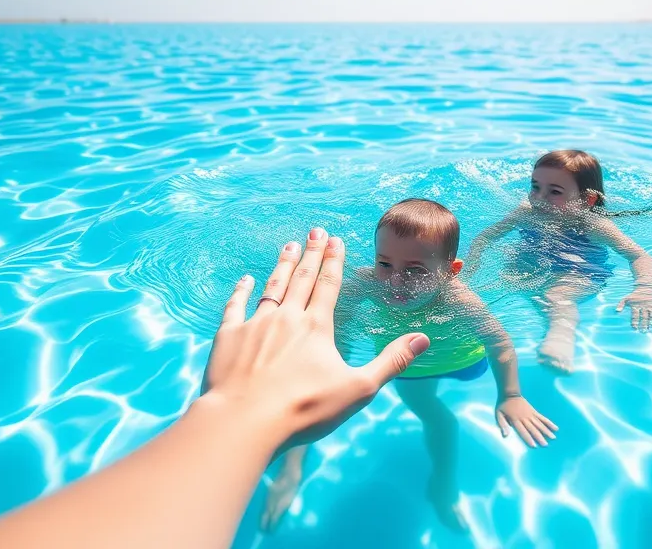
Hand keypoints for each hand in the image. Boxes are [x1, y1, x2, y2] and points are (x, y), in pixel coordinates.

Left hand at [202, 229, 430, 449]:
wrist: (245, 420)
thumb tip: (422, 339)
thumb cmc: (305, 409)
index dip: (334, 261)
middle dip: (311, 254)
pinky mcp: (229, 336)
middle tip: (315, 231)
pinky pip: (236, 306)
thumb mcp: (358, 389)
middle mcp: (287, 317)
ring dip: (282, 265)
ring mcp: (256, 324)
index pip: (328, 286)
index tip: (336, 240)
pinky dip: (241, 291)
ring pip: (272, 287)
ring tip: (289, 245)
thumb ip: (391, 362)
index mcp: (316, 327)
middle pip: (302, 279)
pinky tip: (245, 280)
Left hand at [495, 395, 557, 447]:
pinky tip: (555, 428)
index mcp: (515, 420)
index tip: (534, 446)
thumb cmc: (503, 405)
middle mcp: (524, 418)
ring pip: (539, 424)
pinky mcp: (534, 411)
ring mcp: (530, 414)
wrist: (510, 393)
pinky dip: (549, 423)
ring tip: (553, 438)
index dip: (528, 438)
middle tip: (545, 445)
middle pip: (533, 429)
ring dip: (546, 431)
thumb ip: (502, 425)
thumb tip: (505, 435)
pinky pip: (542, 418)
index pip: (523, 431)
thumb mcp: (498, 414)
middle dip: (539, 437)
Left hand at [616, 287, 651, 331]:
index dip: (635, 322)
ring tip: (650, 331)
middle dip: (644, 324)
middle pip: (644, 317)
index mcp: (636, 305)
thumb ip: (621, 304)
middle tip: (643, 331)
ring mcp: (651, 307)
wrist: (645, 288)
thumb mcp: (626, 298)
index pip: (635, 315)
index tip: (634, 328)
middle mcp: (644, 306)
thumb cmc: (634, 296)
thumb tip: (617, 311)